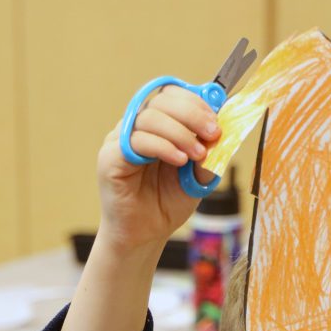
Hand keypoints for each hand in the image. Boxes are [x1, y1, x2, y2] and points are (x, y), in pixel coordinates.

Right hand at [97, 86, 221, 251]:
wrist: (145, 234)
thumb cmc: (167, 203)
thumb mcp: (197, 179)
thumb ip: (208, 158)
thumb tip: (220, 137)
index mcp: (158, 126)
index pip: (173, 96)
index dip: (195, 102)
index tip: (216, 122)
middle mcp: (137, 127)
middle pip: (161, 101)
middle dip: (192, 114)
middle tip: (212, 133)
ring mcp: (121, 140)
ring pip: (149, 117)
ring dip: (180, 133)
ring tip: (197, 154)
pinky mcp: (110, 157)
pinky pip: (136, 141)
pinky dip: (162, 146)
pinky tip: (179, 159)